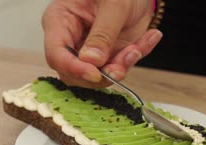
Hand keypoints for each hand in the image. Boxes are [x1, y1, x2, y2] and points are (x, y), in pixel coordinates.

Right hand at [42, 0, 162, 87]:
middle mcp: (71, 40)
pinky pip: (119, 68)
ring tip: (138, 46)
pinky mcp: (108, 57)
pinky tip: (149, 37)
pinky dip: (135, 58)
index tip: (95, 74)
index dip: (73, 68)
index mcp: (60, 20)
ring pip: (98, 76)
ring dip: (122, 66)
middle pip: (74, 73)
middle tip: (126, 59)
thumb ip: (102, 34)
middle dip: (102, 72)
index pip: (56, 54)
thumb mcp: (114, 5)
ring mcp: (89, 51)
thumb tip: (91, 61)